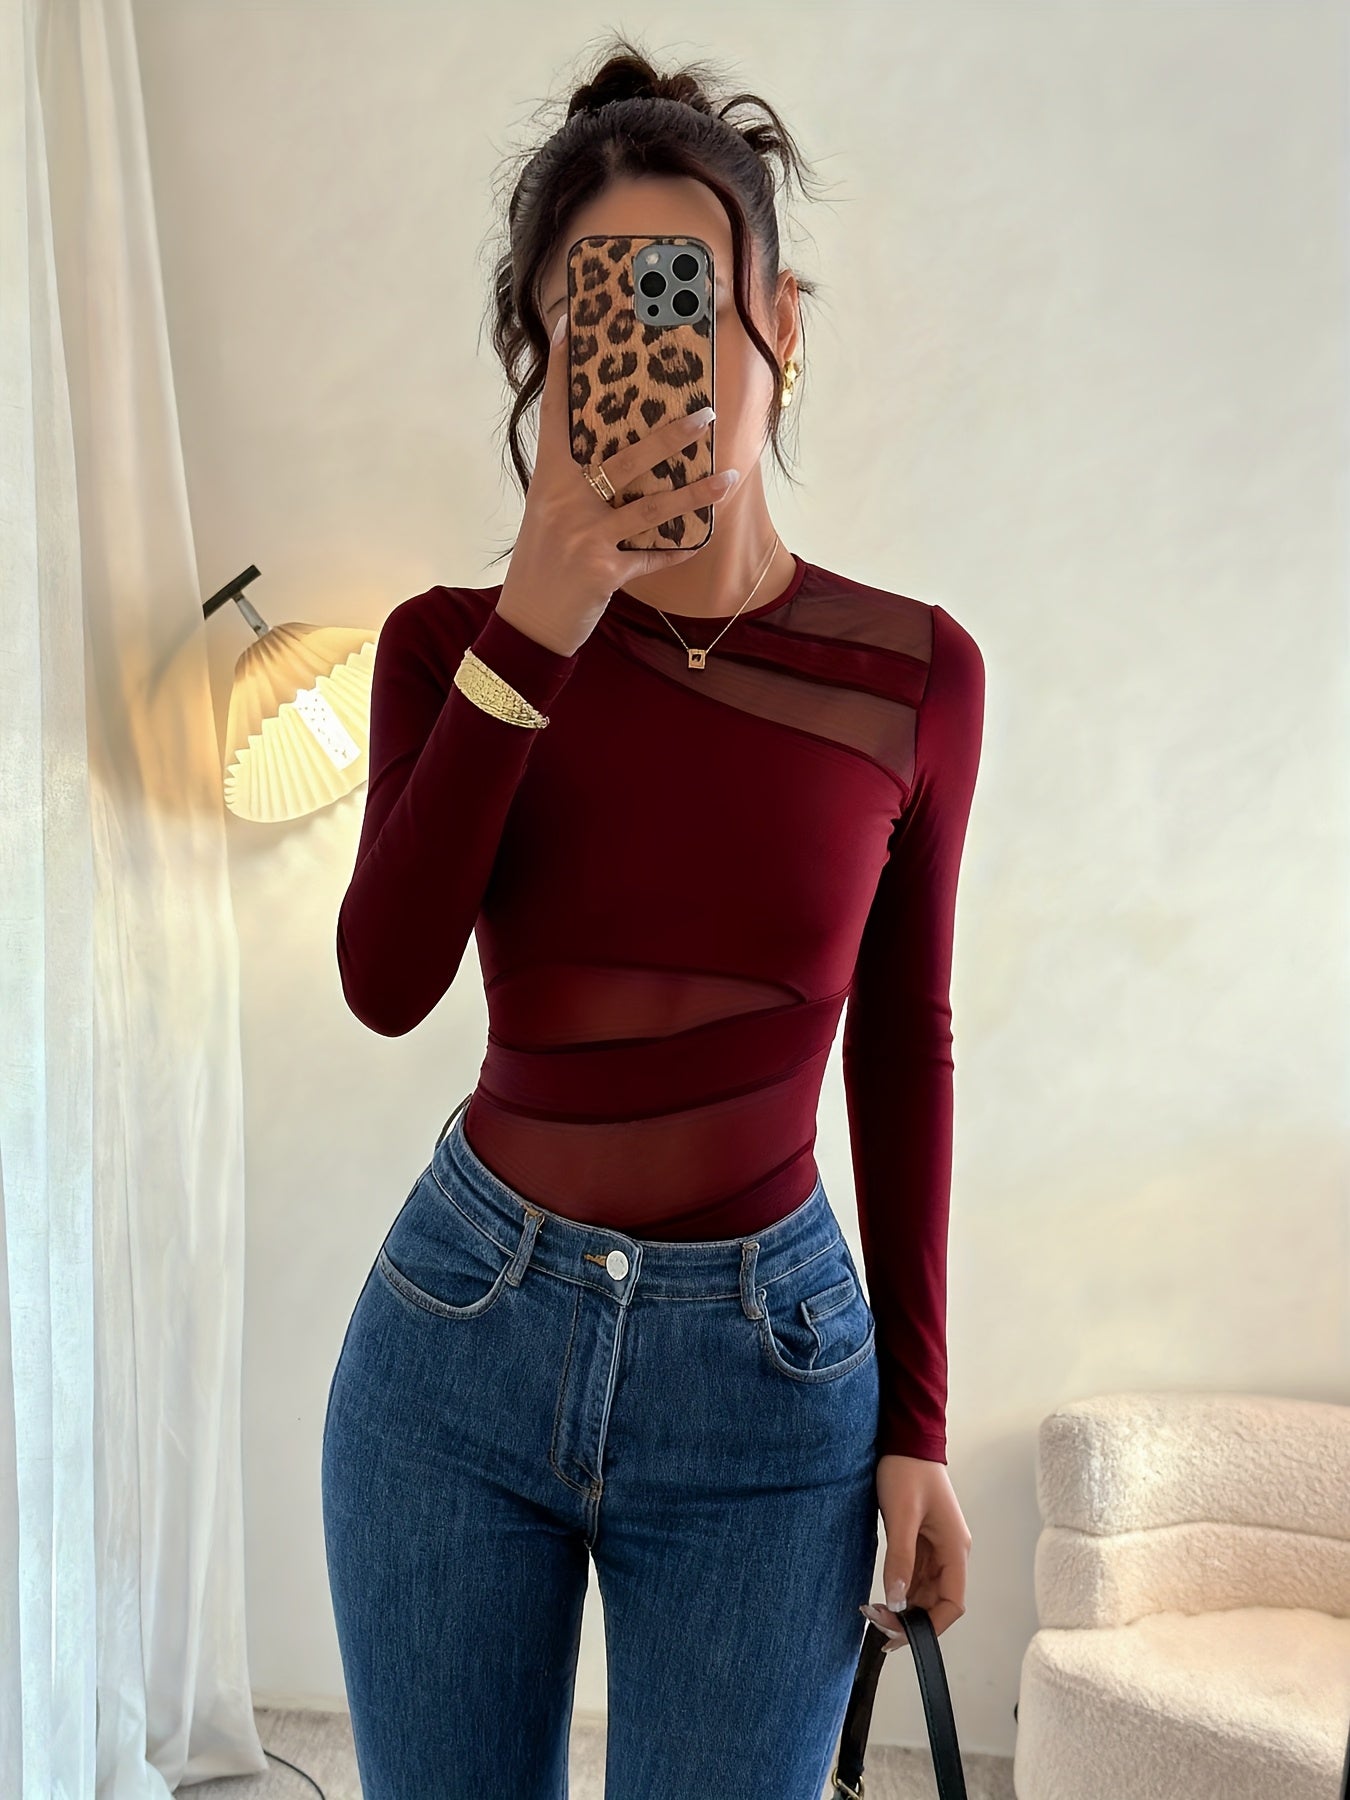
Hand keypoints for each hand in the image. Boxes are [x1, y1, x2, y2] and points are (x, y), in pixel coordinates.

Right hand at [496, 309, 740, 653]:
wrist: (528, 623)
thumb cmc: (543, 562)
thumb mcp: (549, 513)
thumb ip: (575, 480)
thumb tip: (619, 451)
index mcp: (549, 479)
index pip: (556, 414)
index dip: (563, 369)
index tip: (573, 323)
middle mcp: (564, 502)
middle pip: (625, 457)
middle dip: (671, 435)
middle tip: (707, 413)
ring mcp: (584, 538)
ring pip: (650, 507)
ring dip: (695, 491)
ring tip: (728, 475)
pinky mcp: (602, 573)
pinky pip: (653, 557)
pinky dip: (679, 547)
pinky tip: (704, 534)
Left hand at [860, 1454, 970, 1651]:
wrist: (905, 1438)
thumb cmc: (907, 1471)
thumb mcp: (901, 1515)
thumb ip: (901, 1560)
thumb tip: (897, 1602)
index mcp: (955, 1549)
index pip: (953, 1604)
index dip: (929, 1626)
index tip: (899, 1635)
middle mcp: (950, 1552)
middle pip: (938, 1602)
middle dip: (911, 1619)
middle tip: (876, 1625)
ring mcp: (936, 1547)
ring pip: (926, 1592)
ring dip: (905, 1607)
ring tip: (874, 1614)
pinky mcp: (921, 1540)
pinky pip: (915, 1576)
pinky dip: (901, 1590)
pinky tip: (882, 1596)